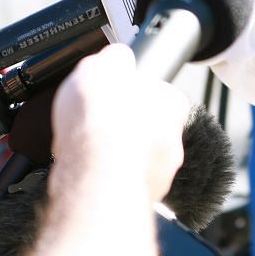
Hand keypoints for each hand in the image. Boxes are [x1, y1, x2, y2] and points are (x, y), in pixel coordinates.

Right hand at [50, 43, 190, 200]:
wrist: (95, 178)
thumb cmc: (104, 123)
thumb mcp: (104, 65)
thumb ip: (115, 59)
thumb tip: (118, 56)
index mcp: (171, 105)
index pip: (160, 91)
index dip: (134, 89)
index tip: (115, 90)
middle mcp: (172, 143)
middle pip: (146, 127)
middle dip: (122, 124)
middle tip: (95, 120)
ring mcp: (156, 176)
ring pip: (132, 158)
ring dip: (111, 153)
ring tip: (83, 146)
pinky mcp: (135, 200)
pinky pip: (115, 182)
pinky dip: (100, 176)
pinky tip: (82, 168)